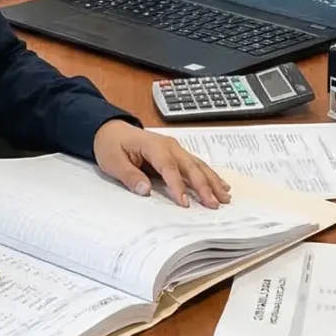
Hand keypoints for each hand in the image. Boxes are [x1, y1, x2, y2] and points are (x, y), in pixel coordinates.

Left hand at [92, 121, 229, 207]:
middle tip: (214, 204)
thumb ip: (129, 176)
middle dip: (204, 186)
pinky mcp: (177, 154)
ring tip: (225, 197)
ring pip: (198, 166)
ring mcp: (175, 149)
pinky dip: (210, 176)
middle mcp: (169, 146)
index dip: (177, 186)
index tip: (185, 203)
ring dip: (212, 182)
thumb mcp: (113, 161)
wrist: (110, 130)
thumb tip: (145, 190)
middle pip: (190, 167)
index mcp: (153, 146)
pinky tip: (221, 185)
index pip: (168, 168)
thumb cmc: (111, 146)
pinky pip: (196, 165)